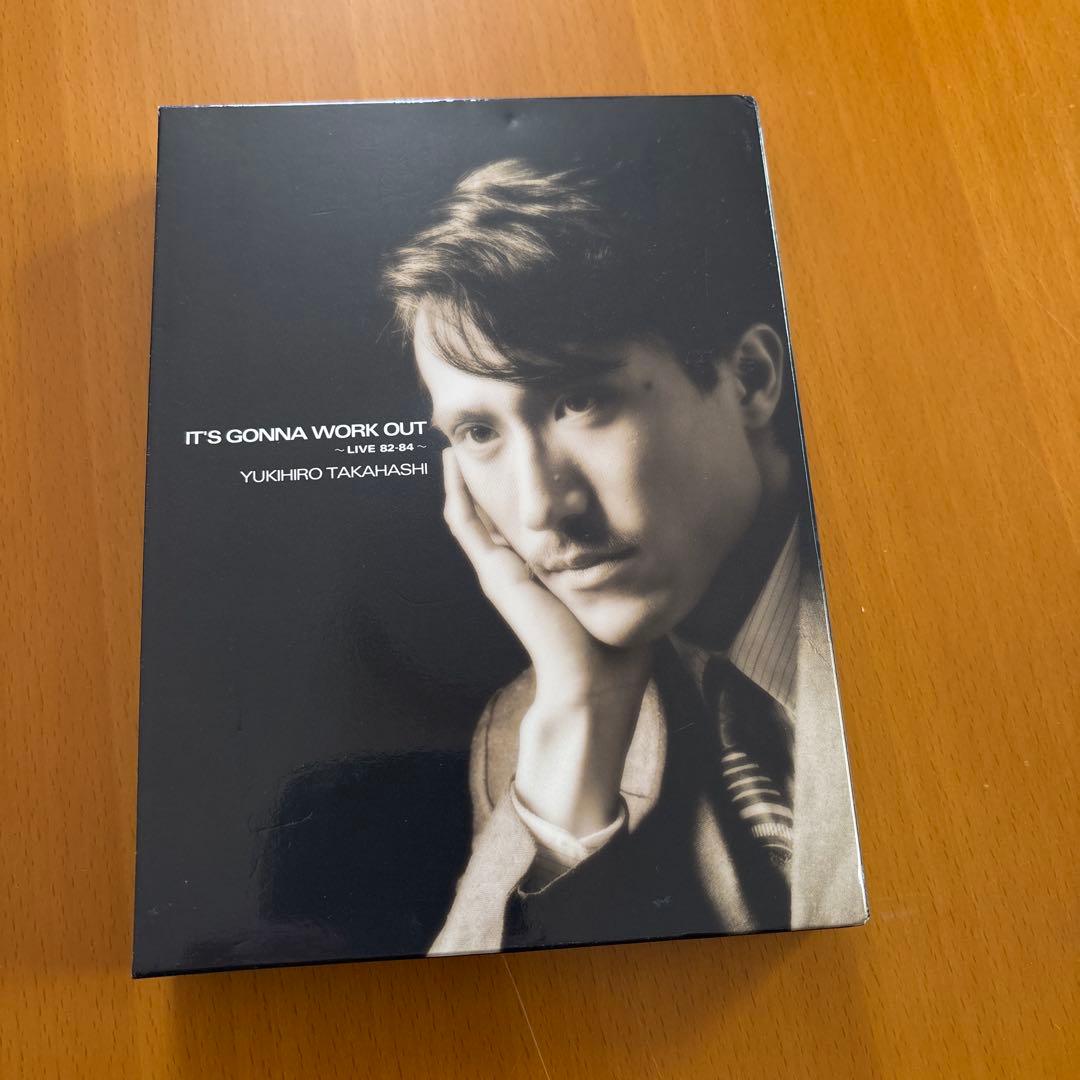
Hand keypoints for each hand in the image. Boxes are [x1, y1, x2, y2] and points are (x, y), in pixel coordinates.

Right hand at [442, 449, 651, 835]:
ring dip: (462, 476)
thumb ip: (622, 562)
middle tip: (483, 432)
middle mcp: (517, 566)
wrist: (594, 684)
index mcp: (544, 568)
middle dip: (486, 473)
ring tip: (458, 439)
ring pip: (472, 512)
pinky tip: (452, 465)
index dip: (519, 485)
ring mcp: (500, 569)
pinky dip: (457, 494)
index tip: (523, 448)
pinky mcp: (494, 573)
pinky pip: (466, 526)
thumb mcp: (618, 588)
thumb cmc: (614, 644)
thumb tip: (654, 534)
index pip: (524, 518)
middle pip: (493, 510)